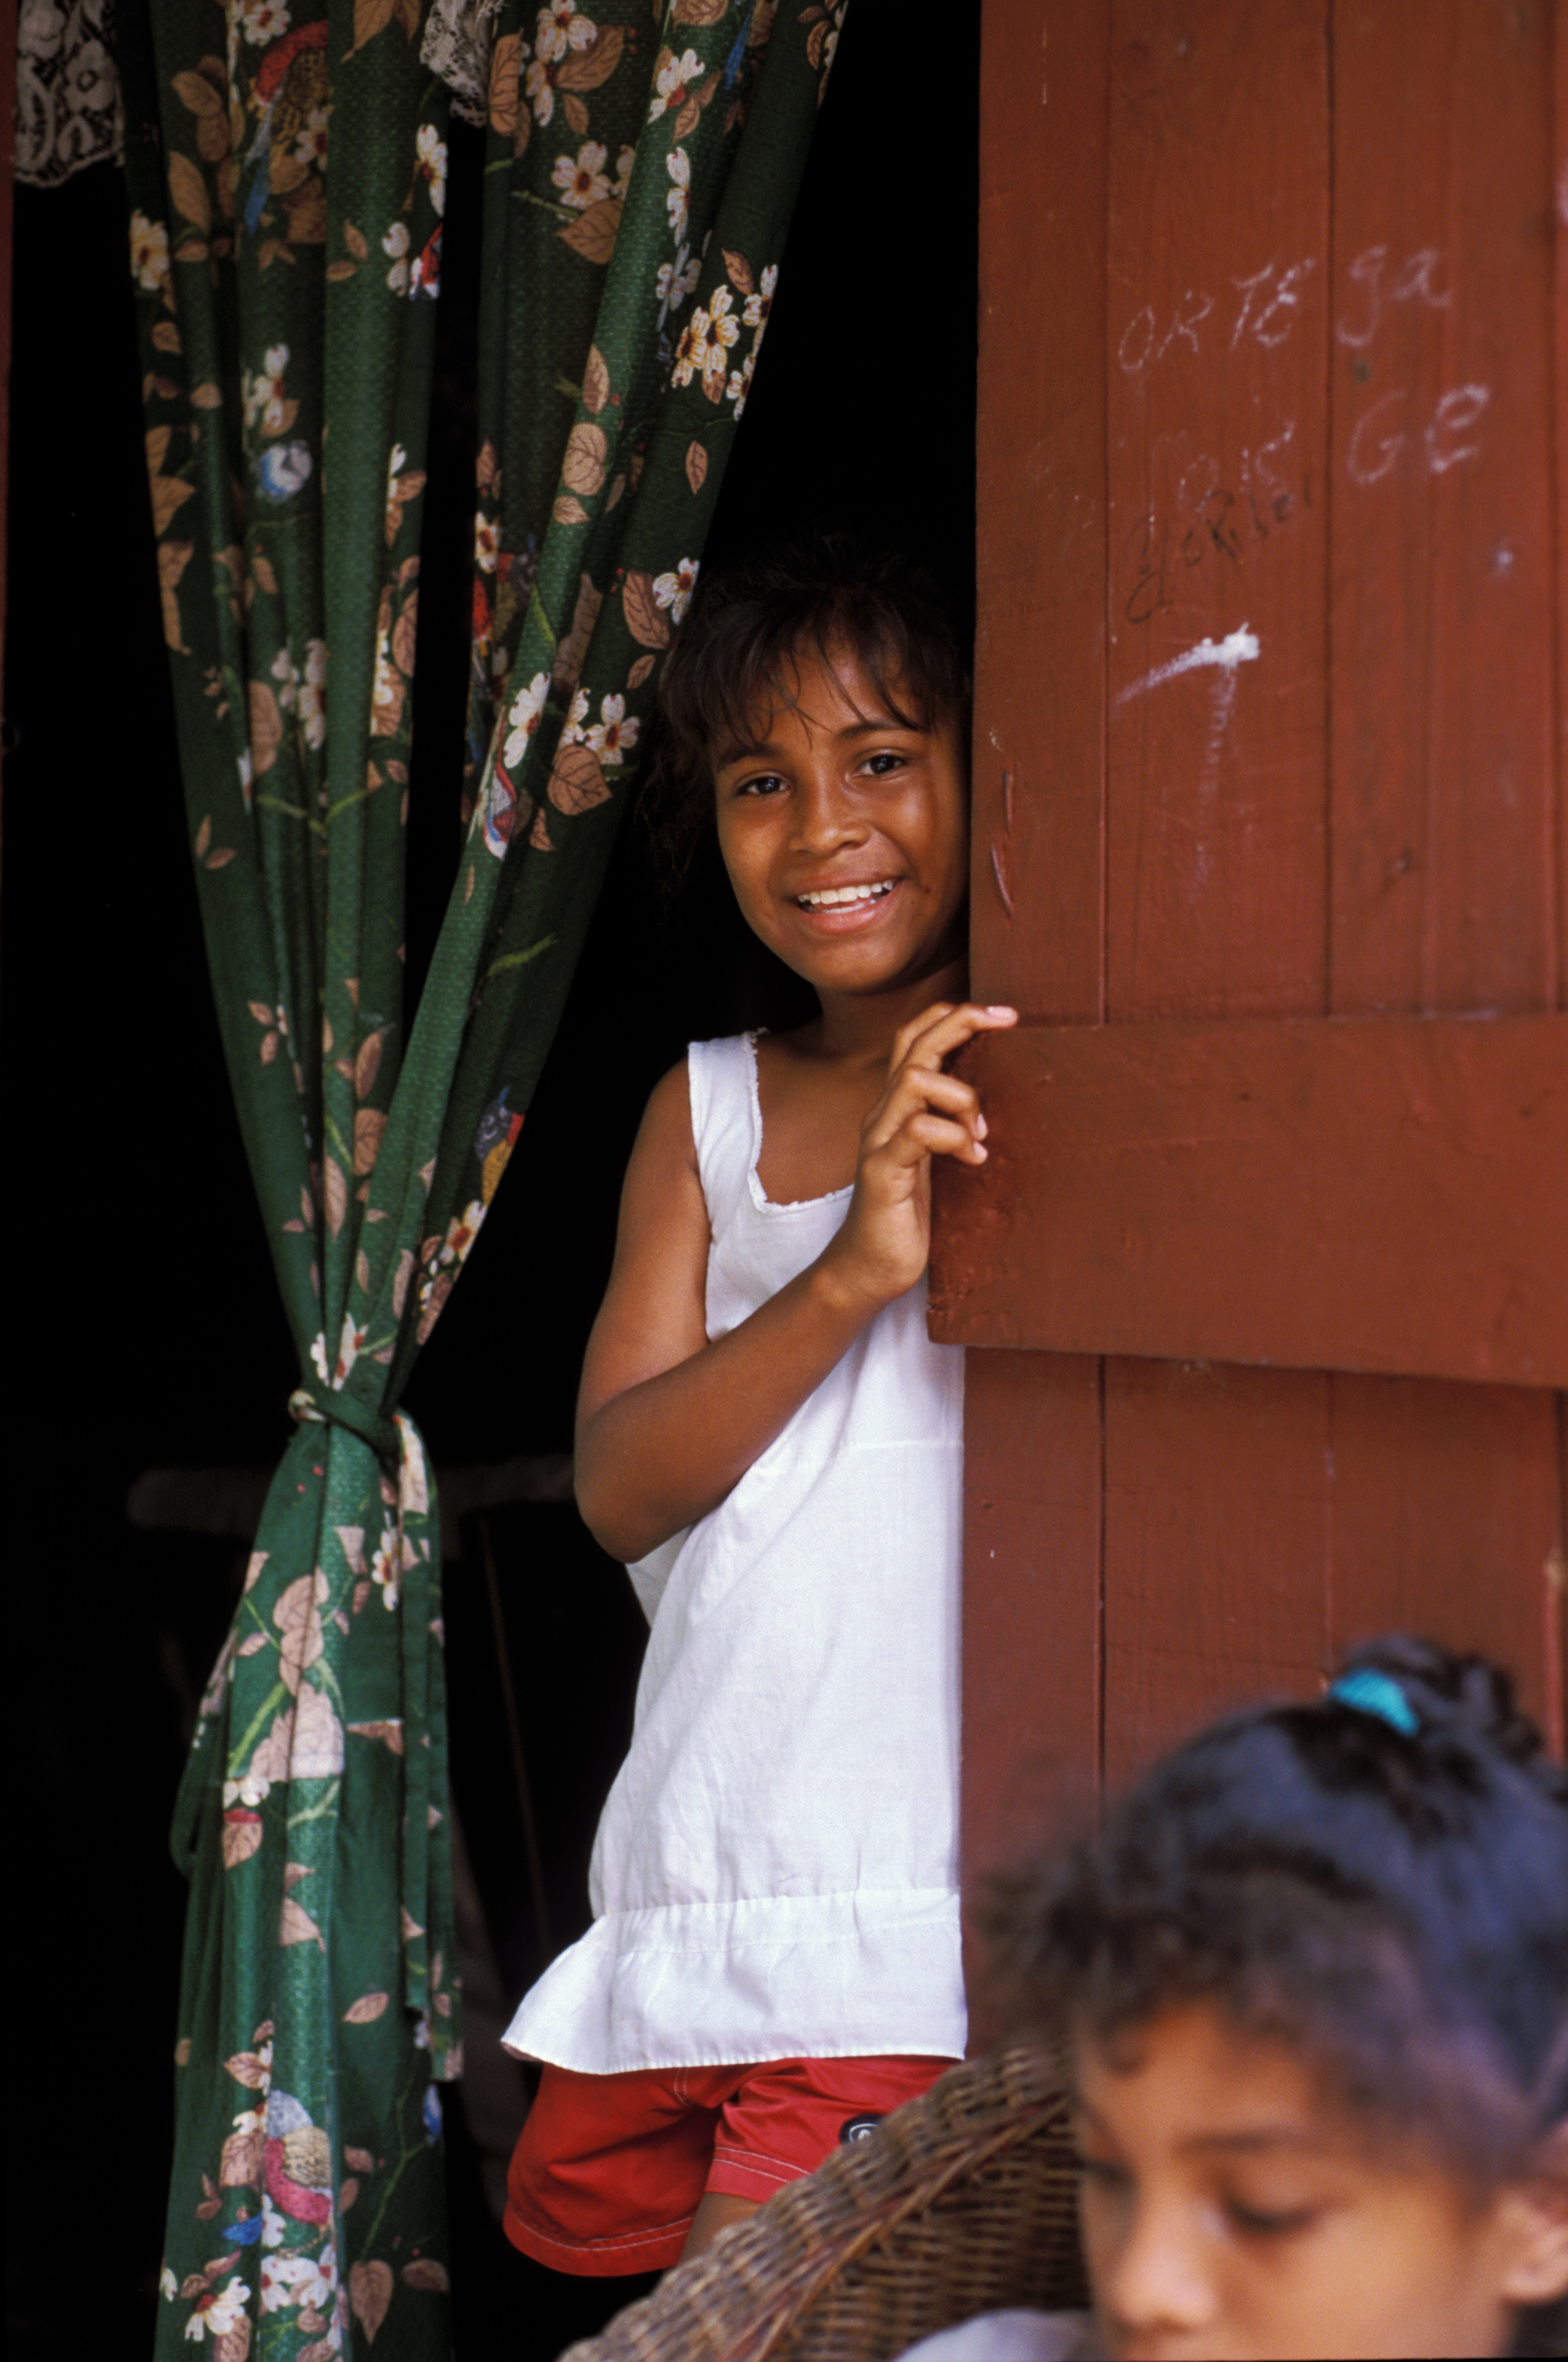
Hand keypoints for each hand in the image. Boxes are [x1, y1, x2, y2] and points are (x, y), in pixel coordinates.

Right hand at [821, 1001, 1017, 1310]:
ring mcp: (878, 1140)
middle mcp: (882, 1114)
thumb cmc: (905, 1215)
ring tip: (981, 1134)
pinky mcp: (882, 1171)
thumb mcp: (932, 1161)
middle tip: (1005, 1019)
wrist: (867, 1267)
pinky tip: (972, 1158)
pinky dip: (953, 1136)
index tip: (1002, 1015)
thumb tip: (993, 1105)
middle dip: (962, 1022)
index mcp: (895, 1107)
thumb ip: (948, 1126)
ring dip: (962, 1097)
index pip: (914, 1039)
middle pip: (914, 1044)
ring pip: (915, 1080)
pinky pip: (918, 1131)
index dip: (952, 1016)